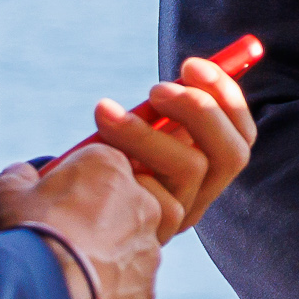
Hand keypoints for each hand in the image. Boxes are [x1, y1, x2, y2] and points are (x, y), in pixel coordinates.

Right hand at [0, 145, 161, 298]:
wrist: (43, 298)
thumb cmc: (26, 237)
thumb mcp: (8, 194)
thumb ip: (20, 178)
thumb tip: (22, 175)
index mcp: (110, 168)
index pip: (102, 165)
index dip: (77, 183)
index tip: (58, 200)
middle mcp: (141, 203)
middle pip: (124, 202)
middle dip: (102, 216)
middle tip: (69, 236)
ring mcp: (149, 247)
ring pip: (132, 245)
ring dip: (110, 253)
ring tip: (75, 271)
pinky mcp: (147, 287)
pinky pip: (132, 283)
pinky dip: (113, 288)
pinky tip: (84, 297)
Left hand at [80, 53, 259, 236]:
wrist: (56, 221)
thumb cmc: (94, 162)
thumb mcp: (132, 133)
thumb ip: (161, 111)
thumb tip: (187, 72)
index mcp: (208, 168)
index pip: (241, 134)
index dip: (226, 96)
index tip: (191, 65)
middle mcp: (201, 196)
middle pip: (232, 154)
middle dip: (201, 110)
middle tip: (155, 89)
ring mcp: (179, 218)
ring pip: (191, 168)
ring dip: (147, 133)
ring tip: (105, 114)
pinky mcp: (150, 233)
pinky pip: (152, 197)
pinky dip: (124, 167)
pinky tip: (91, 158)